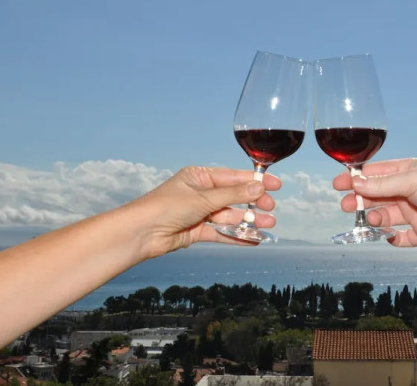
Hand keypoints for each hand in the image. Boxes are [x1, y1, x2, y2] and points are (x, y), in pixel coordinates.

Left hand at [131, 166, 280, 256]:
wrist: (141, 233)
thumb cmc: (165, 207)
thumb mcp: (203, 198)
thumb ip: (233, 194)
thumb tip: (259, 186)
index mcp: (199, 176)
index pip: (233, 177)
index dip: (255, 180)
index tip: (275, 184)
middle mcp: (200, 193)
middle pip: (233, 197)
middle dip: (254, 202)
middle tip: (271, 208)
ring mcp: (198, 213)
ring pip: (229, 216)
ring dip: (248, 220)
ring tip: (268, 225)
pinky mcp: (196, 231)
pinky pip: (221, 232)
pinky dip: (236, 235)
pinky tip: (253, 239)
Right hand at [333, 158, 416, 246]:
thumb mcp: (410, 179)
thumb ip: (382, 184)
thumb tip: (357, 183)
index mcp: (408, 172)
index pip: (376, 173)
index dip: (357, 178)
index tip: (339, 184)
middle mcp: (411, 191)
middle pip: (378, 196)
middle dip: (361, 200)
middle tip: (348, 206)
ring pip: (388, 216)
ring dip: (376, 218)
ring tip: (374, 219)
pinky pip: (404, 238)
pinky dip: (395, 239)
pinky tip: (390, 236)